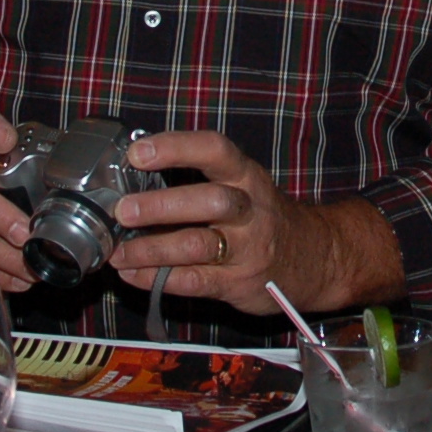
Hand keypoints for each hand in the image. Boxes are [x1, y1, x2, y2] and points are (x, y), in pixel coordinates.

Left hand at [111, 129, 395, 315]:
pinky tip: (131, 274)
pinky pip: (193, 281)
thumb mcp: (242, 186)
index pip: (213, 150)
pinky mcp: (238, 283)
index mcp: (245, 176)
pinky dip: (156, 279)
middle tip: (123, 211)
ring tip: (118, 252)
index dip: (175, 148)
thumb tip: (132, 175)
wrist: (314, 258)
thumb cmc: (262, 216)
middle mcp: (249, 209)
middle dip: (162, 206)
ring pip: (198, 245)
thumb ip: (199, 179)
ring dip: (151, 249)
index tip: (138, 153)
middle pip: (210, 201)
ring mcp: (246, 248)